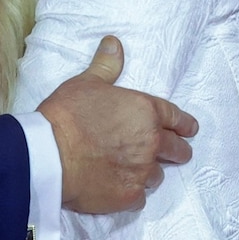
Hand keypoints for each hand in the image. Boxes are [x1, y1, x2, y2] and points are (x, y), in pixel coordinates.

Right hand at [38, 36, 198, 213]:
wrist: (49, 153)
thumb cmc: (68, 115)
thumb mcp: (85, 83)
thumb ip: (106, 66)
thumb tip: (114, 42)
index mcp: (145, 111)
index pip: (177, 118)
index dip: (185, 124)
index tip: (190, 130)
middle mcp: (151, 142)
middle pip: (178, 151)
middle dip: (177, 151)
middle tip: (173, 153)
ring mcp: (142, 171)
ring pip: (158, 176)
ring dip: (149, 172)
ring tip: (134, 171)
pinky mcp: (129, 196)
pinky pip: (140, 197)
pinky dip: (132, 193)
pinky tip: (119, 188)